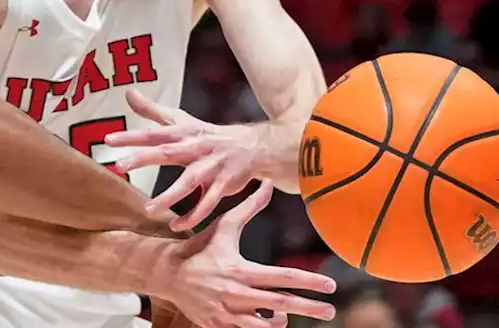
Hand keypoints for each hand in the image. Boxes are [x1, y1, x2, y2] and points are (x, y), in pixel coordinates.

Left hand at [106, 90, 265, 230]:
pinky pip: (208, 202)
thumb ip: (152, 110)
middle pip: (168, 152)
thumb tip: (128, 92)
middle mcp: (195, 147)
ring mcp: (211, 166)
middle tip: (120, 166)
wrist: (251, 146)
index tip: (108, 140)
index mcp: (182, 132)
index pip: (153, 133)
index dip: (131, 136)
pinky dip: (194, 216)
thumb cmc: (206, 134)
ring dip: (170, 195)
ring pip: (190, 181)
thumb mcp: (180, 120)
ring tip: (149, 208)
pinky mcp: (224, 184)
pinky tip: (177, 226)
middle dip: (145, 158)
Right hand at [152, 182, 334, 327]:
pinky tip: (269, 320)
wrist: (167, 273)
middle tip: (330, 311)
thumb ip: (249, 208)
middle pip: (280, 304)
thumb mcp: (224, 226)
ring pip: (264, 326)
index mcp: (239, 270)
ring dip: (281, 322)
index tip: (331, 285)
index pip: (282, 277)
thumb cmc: (200, 247)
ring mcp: (226, 313)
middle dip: (308, 308)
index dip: (309, 281)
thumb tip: (267, 184)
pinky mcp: (217, 325)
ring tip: (290, 316)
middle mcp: (235, 294)